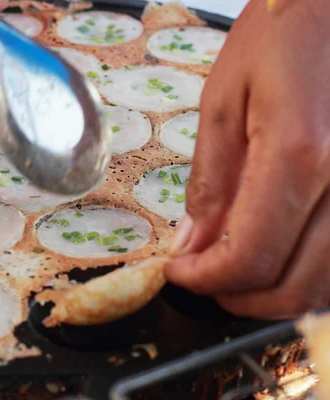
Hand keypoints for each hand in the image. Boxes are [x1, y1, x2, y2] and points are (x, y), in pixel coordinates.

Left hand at [165, 0, 329, 318]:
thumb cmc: (281, 37)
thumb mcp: (224, 100)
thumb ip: (211, 180)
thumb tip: (192, 244)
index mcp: (301, 155)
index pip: (249, 255)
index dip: (207, 279)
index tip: (179, 272)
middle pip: (296, 285)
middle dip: (239, 298)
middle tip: (204, 281)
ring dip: (278, 297)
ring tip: (237, 275)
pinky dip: (312, 276)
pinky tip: (283, 258)